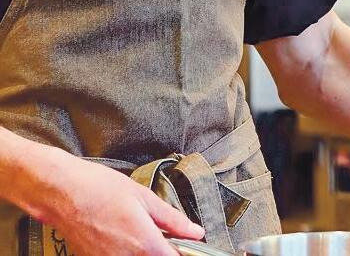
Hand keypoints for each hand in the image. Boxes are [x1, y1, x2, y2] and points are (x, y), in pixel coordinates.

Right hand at [28, 150, 203, 255]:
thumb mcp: (145, 198)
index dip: (183, 252)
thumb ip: (173, 219)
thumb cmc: (102, 189)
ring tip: (140, 232)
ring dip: (144, 251)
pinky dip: (126, 252)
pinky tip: (124, 236)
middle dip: (163, 251)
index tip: (186, 244)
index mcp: (144, 243)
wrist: (62, 193)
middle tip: (166, 236)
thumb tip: (196, 232)